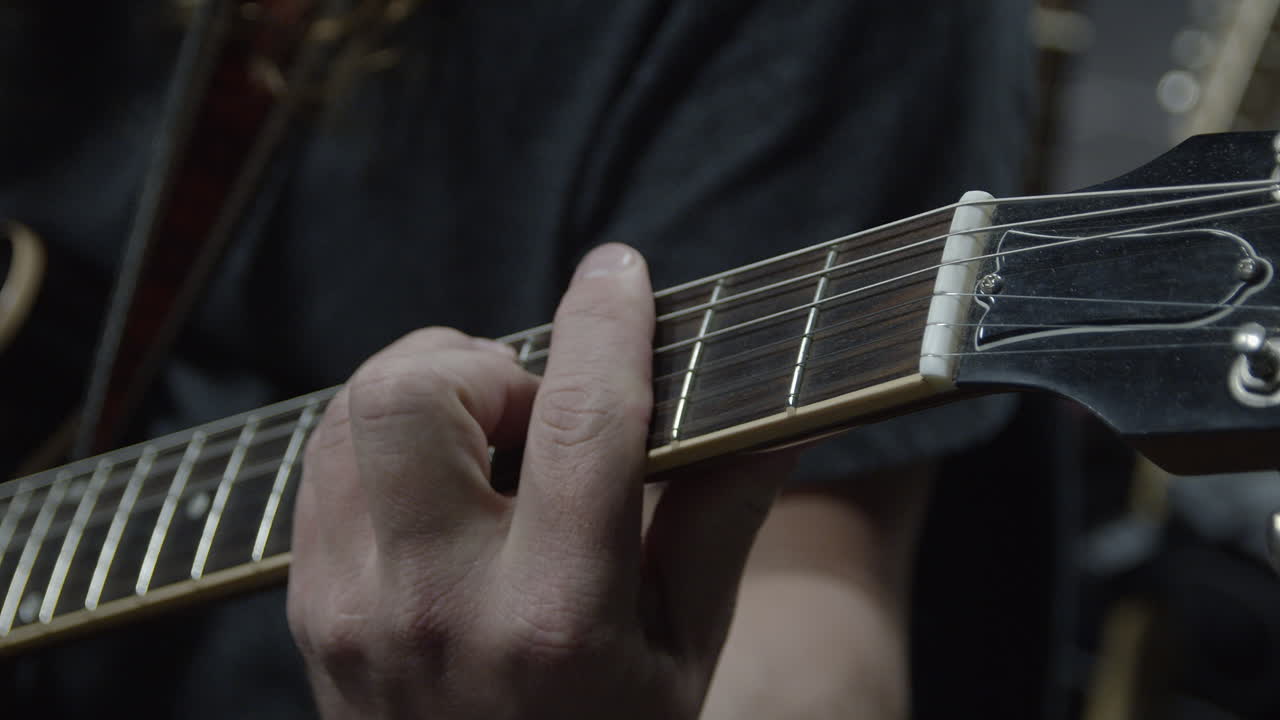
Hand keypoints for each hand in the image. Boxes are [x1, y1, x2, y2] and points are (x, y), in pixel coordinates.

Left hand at [287, 243, 796, 718]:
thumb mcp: (685, 647)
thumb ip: (723, 514)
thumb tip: (781, 409)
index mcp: (558, 620)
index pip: (582, 424)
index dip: (607, 323)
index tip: (618, 272)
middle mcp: (435, 608)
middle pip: (409, 394)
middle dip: (483, 363)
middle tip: (537, 409)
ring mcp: (350, 609)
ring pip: (352, 413)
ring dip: (432, 395)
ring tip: (495, 446)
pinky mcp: (308, 606)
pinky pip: (324, 463)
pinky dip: (385, 440)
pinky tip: (444, 483)